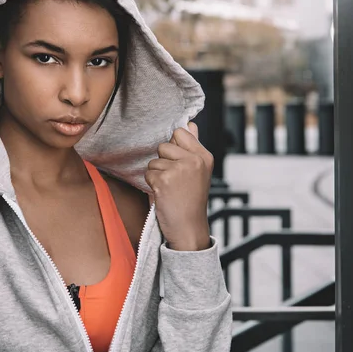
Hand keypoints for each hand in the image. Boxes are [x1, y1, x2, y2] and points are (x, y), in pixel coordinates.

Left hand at [145, 122, 212, 250]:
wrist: (189, 228)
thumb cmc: (191, 200)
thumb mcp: (199, 171)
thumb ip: (193, 146)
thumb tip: (190, 124)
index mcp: (204, 156)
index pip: (180, 132)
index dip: (174, 146)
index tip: (178, 162)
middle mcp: (193, 160)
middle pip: (163, 146)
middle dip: (164, 162)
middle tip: (175, 180)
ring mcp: (179, 170)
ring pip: (154, 161)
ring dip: (157, 175)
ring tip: (170, 188)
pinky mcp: (164, 180)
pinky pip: (148, 173)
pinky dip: (152, 185)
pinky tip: (164, 194)